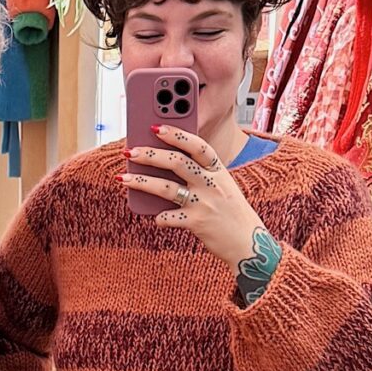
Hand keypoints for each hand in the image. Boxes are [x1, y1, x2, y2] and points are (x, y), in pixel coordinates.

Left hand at [126, 127, 259, 273]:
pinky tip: (155, 217)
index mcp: (219, 171)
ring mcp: (204, 203)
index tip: (157, 127)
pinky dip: (159, 217)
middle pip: (177, 162)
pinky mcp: (197, 223)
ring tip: (123, 178)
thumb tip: (165, 164)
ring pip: (166, 188)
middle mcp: (211, 184)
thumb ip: (201, 174)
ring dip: (142, 182)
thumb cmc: (231, 213)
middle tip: (131, 151)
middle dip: (151, 154)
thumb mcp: (222, 186)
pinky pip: (170, 217)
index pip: (198, 146)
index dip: (177, 135)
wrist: (248, 243)